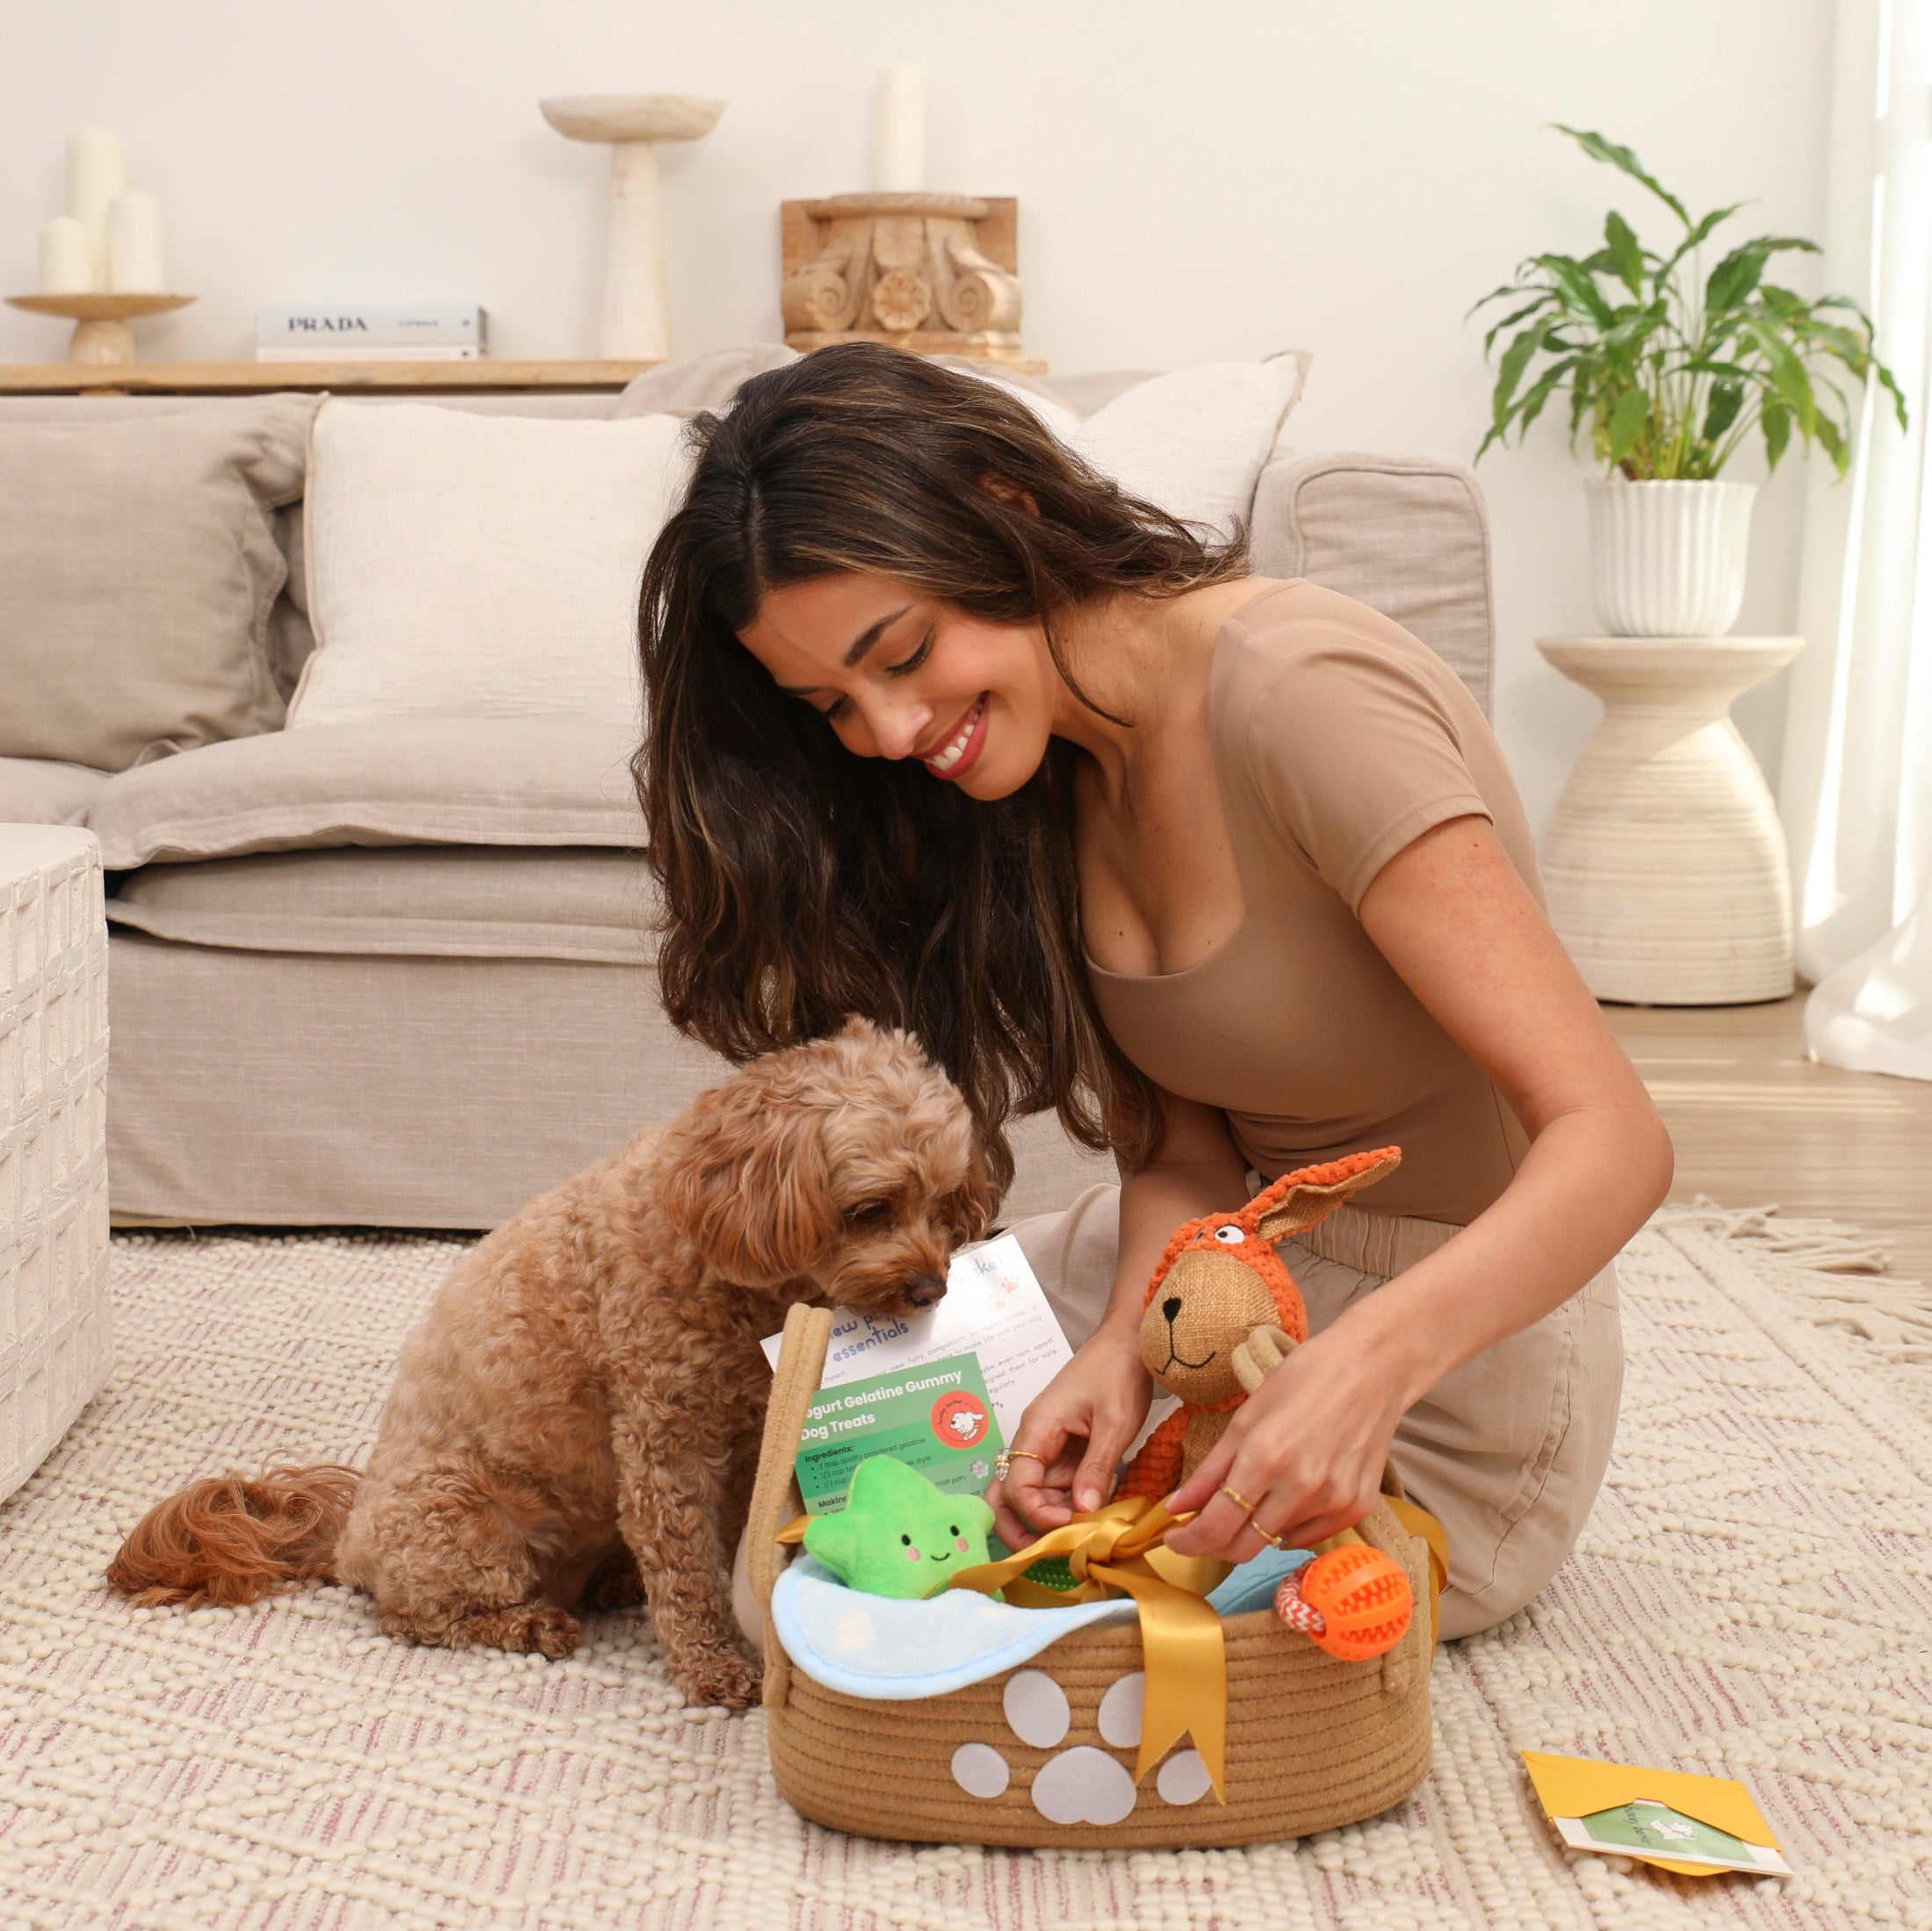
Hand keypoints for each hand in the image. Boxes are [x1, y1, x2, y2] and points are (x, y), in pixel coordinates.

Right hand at [987, 1329, 1151, 1548]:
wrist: (1130, 1342)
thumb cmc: (1119, 1371)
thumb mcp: (1115, 1421)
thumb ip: (1097, 1467)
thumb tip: (1082, 1512)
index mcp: (1037, 1428)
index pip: (1016, 1485)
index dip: (1036, 1514)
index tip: (1070, 1526)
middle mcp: (1034, 1440)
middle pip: (1007, 1494)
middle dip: (1021, 1527)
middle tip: (1051, 1554)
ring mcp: (1048, 1446)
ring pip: (1032, 1495)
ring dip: (1048, 1520)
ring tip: (1075, 1541)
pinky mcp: (1064, 1450)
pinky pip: (1055, 1486)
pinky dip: (1066, 1506)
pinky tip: (1089, 1519)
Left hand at [1162, 1317, 1408, 1561]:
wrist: (1374, 1368)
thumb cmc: (1306, 1378)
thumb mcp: (1247, 1416)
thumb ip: (1211, 1469)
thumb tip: (1177, 1507)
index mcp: (1266, 1457)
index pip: (1216, 1527)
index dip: (1188, 1541)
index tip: (1174, 1537)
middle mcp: (1301, 1487)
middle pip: (1243, 1548)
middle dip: (1214, 1544)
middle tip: (1202, 1527)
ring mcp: (1333, 1502)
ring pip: (1274, 1542)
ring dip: (1252, 1530)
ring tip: (1251, 1496)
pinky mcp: (1357, 1508)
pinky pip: (1308, 1536)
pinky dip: (1287, 1526)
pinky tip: (1285, 1497)